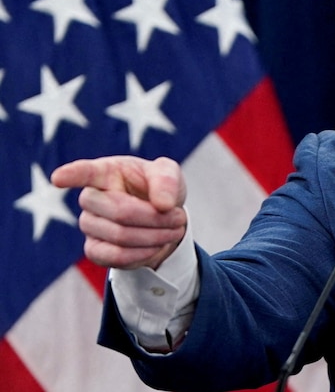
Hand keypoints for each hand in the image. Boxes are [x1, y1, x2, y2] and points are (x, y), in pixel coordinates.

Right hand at [51, 156, 187, 270]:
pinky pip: (116, 257)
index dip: (72, 175)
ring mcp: (89, 225)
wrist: (161, 218)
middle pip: (120, 211)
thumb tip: (162, 204)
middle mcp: (91, 198)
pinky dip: (144, 253)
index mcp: (106, 171)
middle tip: (180, 217)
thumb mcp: (169, 174)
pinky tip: (158, 245)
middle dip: (156, 217)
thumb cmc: (158, 187)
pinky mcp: (94, 250)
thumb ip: (167, 182)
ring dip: (156, 236)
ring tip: (175, 229)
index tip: (59, 178)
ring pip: (121, 236)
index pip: (85, 172)